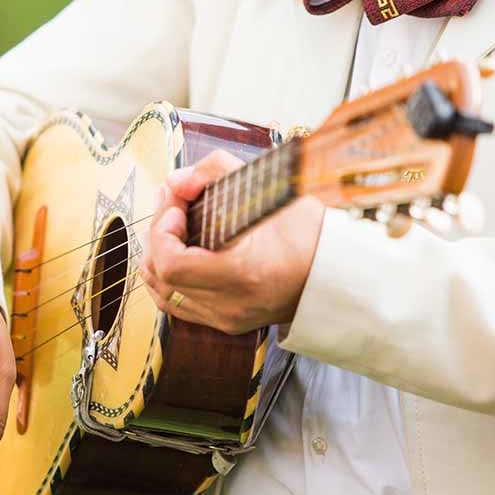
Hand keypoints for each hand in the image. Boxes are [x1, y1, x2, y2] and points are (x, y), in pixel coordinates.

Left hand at [140, 150, 324, 333]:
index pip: (172, 263)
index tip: (177, 203)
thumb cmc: (308, 232)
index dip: (163, 230)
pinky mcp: (227, 323)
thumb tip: (176, 180)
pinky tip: (179, 252)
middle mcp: (230, 304)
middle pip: (162, 277)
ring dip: (159, 256)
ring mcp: (226, 318)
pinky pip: (178, 304)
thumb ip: (216, 171)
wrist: (336, 274)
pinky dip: (169, 278)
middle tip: (173, 205)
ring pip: (164, 294)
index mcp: (243, 274)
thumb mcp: (268, 189)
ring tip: (173, 225)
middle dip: (158, 235)